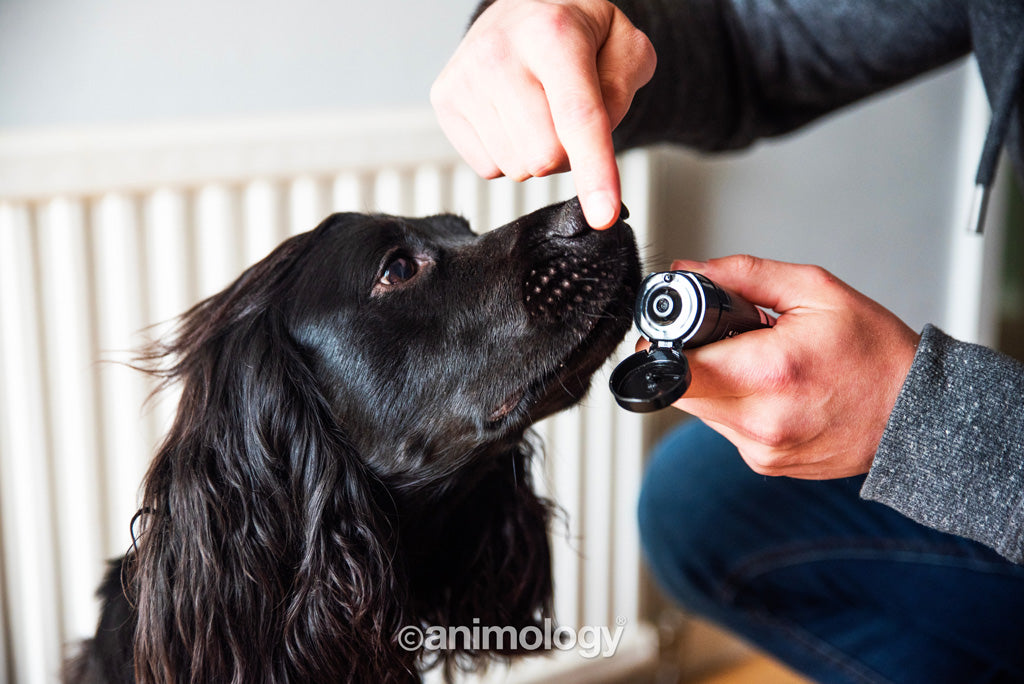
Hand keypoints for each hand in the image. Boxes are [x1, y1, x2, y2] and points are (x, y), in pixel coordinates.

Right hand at [431, 0, 655, 228]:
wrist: (522, 11)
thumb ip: (624, 93)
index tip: (603, 216)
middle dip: (568, 152)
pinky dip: (509, 152)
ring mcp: (465, 79)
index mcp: (552, 34)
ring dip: (537, 153)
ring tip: (536, 109)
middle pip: (547, 157)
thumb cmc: (575, 33)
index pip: (577, 118)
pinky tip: (509, 116)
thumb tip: (595, 151)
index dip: (594, 172)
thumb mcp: (624, 45)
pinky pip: (489, 167)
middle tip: (566, 114)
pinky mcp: (444, 101)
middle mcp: (499, 54)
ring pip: (518, 168)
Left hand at [657, 255, 920, 478]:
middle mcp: (760, 420)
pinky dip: (737, 406)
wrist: (918, 416)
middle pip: (683, 389)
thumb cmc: (877, 354)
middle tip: (729, 341)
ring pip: (702, 410)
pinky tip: (773, 392)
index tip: (673, 331)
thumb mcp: (814, 291)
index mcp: (769, 373)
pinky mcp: (764, 464)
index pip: (678, 367)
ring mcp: (761, 449)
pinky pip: (726, 428)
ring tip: (761, 365)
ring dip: (716, 383)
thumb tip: (688, 271)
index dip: (663, 346)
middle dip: (694, 360)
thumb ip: (743, 275)